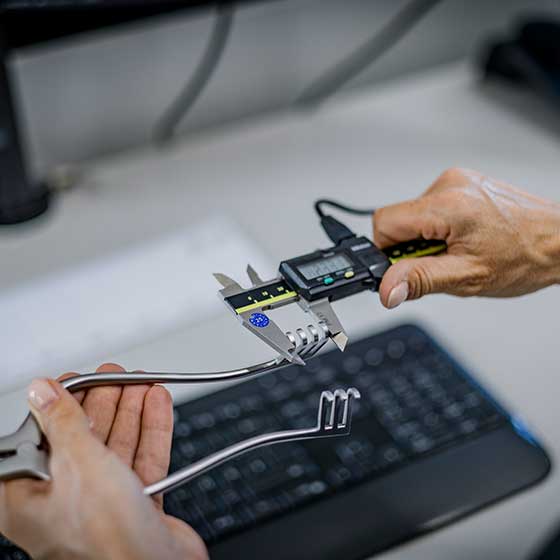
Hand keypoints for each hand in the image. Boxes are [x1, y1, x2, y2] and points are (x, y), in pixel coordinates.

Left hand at [0, 364, 207, 559]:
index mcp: (29, 498)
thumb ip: (63, 423)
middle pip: (82, 438)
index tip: (75, 381)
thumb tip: (41, 391)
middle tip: (115, 376)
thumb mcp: (81, 465)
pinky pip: (141, 457)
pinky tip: (157, 403)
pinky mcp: (134, 501)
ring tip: (141, 383)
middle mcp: (64, 500)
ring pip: (116, 445)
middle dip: (104, 403)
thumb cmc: (110, 541)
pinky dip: (151, 430)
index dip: (59, 406)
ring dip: (131, 411)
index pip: (39, 438)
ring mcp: (101, 501)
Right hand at [374, 168, 559, 307]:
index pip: (384, 222)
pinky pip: (430, 208)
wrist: (558, 240)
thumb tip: (387, 288)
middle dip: (410, 247)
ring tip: (456, 250)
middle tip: (440, 261)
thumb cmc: (524, 257)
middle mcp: (449, 185)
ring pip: (413, 215)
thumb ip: (420, 280)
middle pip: (398, 219)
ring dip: (426, 238)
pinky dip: (438, 228)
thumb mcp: (467, 278)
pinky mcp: (462, 184)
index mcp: (446, 206)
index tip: (406, 266)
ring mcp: (456, 181)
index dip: (387, 252)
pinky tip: (461, 238)